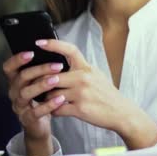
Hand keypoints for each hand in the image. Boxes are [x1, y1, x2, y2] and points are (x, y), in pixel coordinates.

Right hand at [2, 51, 65, 155]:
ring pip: (26, 93)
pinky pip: (36, 111)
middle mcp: (13, 92)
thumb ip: (40, 71)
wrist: (39, 127)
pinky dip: (48, 105)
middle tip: (57, 65)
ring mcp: (19, 106)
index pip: (9, 67)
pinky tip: (60, 99)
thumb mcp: (37, 83)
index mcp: (15, 81)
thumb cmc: (40, 100)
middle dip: (39, 69)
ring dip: (42, 85)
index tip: (31, 52)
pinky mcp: (27, 119)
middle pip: (21, 77)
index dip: (17, 59)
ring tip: (57, 80)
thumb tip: (51, 50)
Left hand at [36, 39, 156, 148]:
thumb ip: (79, 69)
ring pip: (52, 94)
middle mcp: (83, 78)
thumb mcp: (95, 75)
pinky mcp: (80, 109)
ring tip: (47, 101)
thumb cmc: (106, 94)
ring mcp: (81, 93)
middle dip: (42, 82)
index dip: (53, 44)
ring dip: (47, 99)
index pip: (69, 50)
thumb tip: (59, 63)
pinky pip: (57, 109)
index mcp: (86, 67)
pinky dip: (54, 111)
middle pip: (52, 76)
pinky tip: (56, 110)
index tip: (39, 42)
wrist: (121, 112)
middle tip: (35, 85)